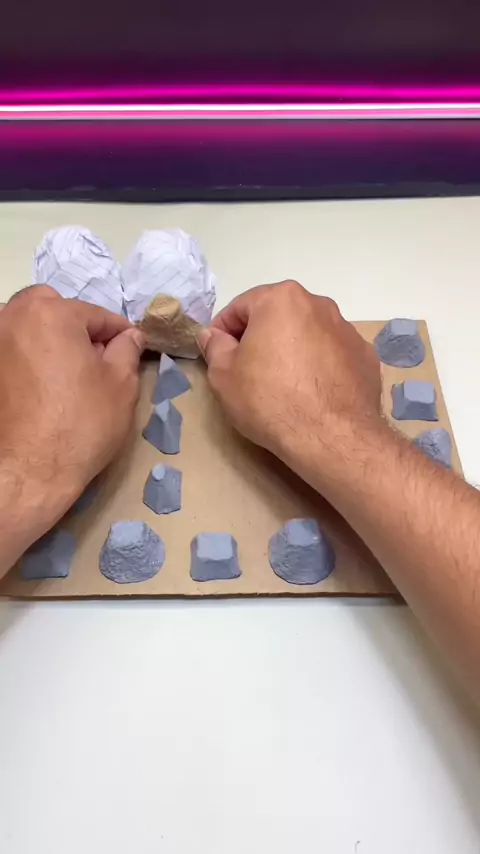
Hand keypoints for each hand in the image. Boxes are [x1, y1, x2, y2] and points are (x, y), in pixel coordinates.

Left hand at [0, 286, 143, 548]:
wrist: (29, 473)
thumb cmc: (81, 425)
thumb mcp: (121, 386)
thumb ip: (126, 351)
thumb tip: (129, 336)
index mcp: (51, 314)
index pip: (95, 314)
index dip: (118, 332)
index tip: (131, 347)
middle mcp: (13, 319)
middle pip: (49, 307)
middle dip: (73, 325)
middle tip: (92, 358)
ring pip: (24, 327)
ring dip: (45, 338)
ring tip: (64, 373)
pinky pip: (9, 352)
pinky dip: (24, 360)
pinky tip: (39, 388)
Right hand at [198, 281, 382, 489]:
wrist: (331, 436)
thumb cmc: (269, 400)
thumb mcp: (224, 376)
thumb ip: (215, 348)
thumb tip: (214, 336)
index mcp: (281, 299)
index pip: (240, 307)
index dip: (222, 331)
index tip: (216, 354)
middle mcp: (319, 305)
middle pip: (277, 316)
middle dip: (260, 338)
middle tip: (247, 370)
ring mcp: (346, 330)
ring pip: (307, 334)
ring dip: (291, 350)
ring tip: (282, 385)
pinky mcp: (365, 356)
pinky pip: (331, 355)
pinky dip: (319, 366)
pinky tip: (311, 394)